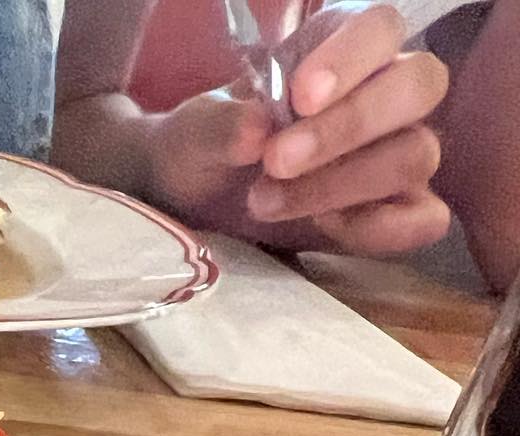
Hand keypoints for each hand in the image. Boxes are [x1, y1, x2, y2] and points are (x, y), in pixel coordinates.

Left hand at [146, 4, 450, 255]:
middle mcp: (385, 92)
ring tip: (266, 200)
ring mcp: (398, 153)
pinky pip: (423, 220)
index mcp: (343, 48)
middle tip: (275, 160)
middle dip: (349, 126)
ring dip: (342, 183)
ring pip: (415, 155)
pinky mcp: (396, 213)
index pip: (383, 26)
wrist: (200, 200)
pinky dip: (377, 227)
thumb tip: (255, 132)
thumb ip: (220, 125)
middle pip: (419, 86)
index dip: (352, 57)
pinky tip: (321, 226)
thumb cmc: (210, 146)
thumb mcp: (195, 132)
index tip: (300, 96)